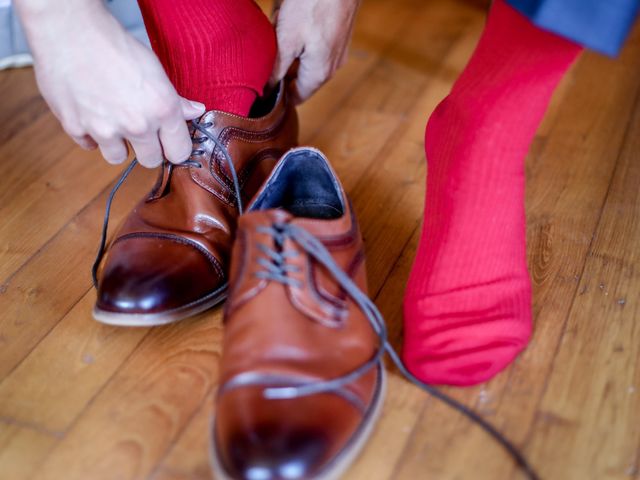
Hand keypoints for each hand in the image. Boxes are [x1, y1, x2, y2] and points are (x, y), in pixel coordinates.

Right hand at [15, 0, 203, 167]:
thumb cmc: (114, 44)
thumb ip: (175, 98)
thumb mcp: (155, 69)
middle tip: (139, 129)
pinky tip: (91, 113)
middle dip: (147, 148)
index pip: (180, 152)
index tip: (168, 142)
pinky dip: (90, 134)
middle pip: (150, 161)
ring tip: (112, 119)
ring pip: (118, 158)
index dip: (174, 147)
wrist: (69, 30)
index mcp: (162, 109)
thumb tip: (195, 111)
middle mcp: (137, 125)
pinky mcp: (76, 128)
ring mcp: (105, 130)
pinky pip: (89, 146)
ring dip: (117, 145)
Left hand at [270, 0, 360, 103]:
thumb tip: (267, 91)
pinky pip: (316, 47)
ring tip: (280, 36)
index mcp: (319, 73)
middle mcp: (332, 66)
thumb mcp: (287, 39)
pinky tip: (293, 23)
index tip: (263, 91)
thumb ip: (276, 69)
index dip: (279, 97)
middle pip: (302, 79)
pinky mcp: (339, 35)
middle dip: (283, 70)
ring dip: (292, 54)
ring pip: (308, 62)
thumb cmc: (313, 5)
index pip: (298, 98)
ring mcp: (338, 50)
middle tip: (268, 56)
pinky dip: (302, 41)